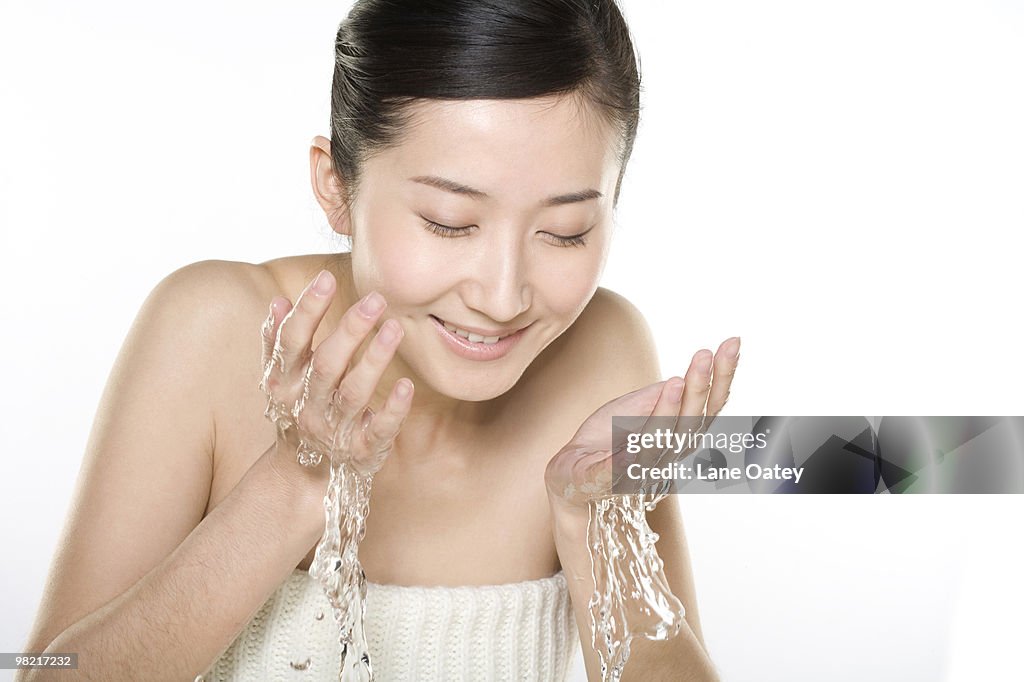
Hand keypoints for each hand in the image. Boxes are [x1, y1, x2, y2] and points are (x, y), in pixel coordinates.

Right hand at [258, 270, 413, 490]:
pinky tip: (407, 386)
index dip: (308, 309)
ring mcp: (335, 430)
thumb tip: (278, 300)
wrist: (306, 474)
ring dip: (374, 360)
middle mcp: (307, 405)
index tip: (326, 276)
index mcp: (285, 382)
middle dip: (350, 330)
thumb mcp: (284, 378)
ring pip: (353, 394)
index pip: (292, 341)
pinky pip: (379, 430)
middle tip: (375, 298)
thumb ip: (279, 340)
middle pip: (326, 364)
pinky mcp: (363, 450)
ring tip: (395, 327)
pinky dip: (393, 410)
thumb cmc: (301, 409)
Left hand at [545, 337, 739, 515]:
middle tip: (707, 354)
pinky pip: (621, 469)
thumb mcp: (636, 406)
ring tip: (679, 380)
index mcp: (680, 431)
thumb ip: (660, 396)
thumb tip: (683, 379)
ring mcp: (644, 468)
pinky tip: (633, 445)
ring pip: (663, 439)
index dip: (722, 374)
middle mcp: (670, 451)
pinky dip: (628, 459)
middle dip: (701, 386)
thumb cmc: (609, 436)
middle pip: (694, 420)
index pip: (709, 403)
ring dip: (671, 410)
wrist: (573, 471)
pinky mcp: (612, 480)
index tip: (733, 342)